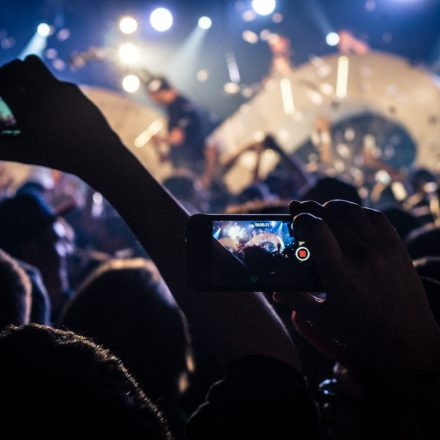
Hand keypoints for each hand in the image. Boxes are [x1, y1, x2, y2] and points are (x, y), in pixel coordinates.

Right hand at [0, 56, 121, 176]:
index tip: (0, 93)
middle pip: (17, 66)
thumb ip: (1, 149)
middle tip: (7, 83)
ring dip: (26, 72)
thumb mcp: (26, 155)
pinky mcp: (74, 89)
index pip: (1, 84)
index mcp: (28, 112)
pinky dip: (47, 87)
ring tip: (24, 86)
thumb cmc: (59, 157)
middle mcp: (44, 96)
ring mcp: (60, 90)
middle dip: (9, 72)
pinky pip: (53, 79)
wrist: (98, 154)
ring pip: (34, 64)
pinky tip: (51, 103)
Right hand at [275, 200, 439, 385]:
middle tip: (299, 209)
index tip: (295, 220)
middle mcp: (362, 255)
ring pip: (353, 212)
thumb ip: (296, 300)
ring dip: (334, 207)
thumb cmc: (362, 334)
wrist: (410, 344)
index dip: (301, 218)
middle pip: (331, 215)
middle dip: (311, 209)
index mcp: (340, 273)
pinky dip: (359, 212)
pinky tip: (351, 217)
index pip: (315, 228)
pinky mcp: (398, 249)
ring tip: (323, 210)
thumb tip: (275, 291)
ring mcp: (383, 249)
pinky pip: (376, 218)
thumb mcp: (323, 318)